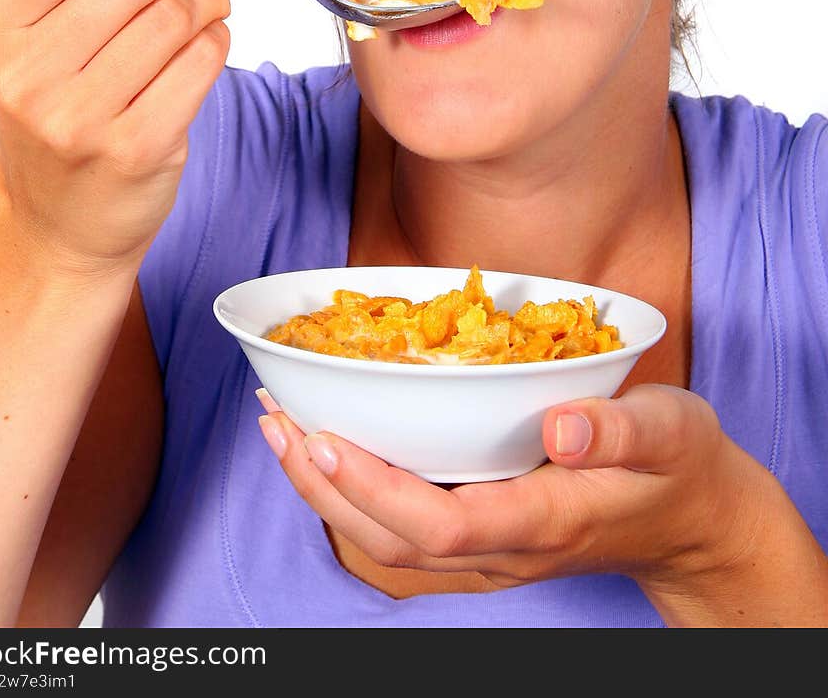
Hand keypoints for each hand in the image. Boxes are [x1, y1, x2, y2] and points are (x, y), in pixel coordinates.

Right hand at [0, 0, 230, 272]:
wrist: (57, 224)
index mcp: (0, 22)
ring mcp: (79, 116)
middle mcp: (29, 70)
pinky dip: (217, 41)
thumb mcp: (47, 22)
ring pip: (175, 17)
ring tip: (207, 0)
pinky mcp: (133, 148)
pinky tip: (207, 42)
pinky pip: (200, 65)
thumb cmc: (59, 108)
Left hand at [256, 383, 827, 624]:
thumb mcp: (669, 433)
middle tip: (277, 421)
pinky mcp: (487, 539)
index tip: (326, 436)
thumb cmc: (681, 467)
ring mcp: (493, 551)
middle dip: (324, 487)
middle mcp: (506, 548)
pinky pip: (404, 535)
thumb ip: (619, 429)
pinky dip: (355, 498)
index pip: (439, 524)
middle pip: (393, 542)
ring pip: (389, 547)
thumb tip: (562, 423)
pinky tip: (333, 455)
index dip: (375, 488)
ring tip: (282, 432)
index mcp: (543, 520)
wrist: (695, 521)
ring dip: (327, 494)